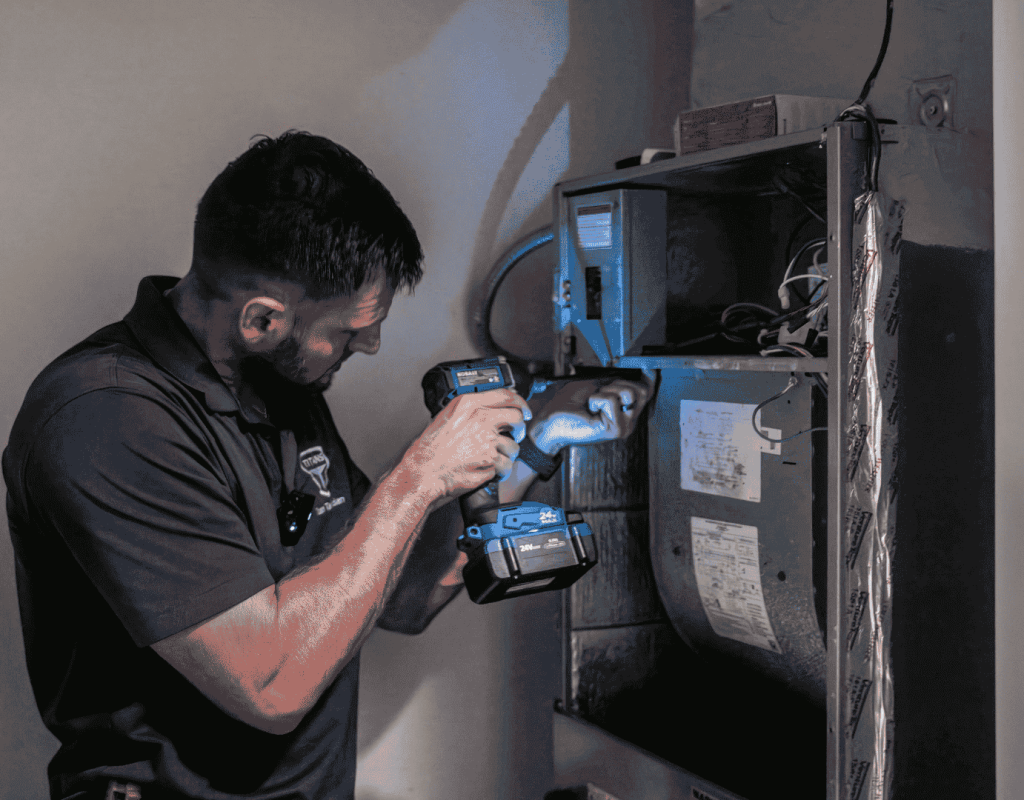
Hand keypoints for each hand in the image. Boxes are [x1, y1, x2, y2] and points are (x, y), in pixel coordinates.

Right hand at [402, 388, 531, 502]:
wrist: (423, 473)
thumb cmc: (429, 450)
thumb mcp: (446, 417)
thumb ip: (469, 410)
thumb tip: (490, 410)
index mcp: (469, 404)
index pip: (505, 395)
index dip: (520, 402)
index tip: (524, 410)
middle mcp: (481, 419)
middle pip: (517, 417)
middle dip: (518, 428)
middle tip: (513, 434)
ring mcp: (488, 440)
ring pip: (514, 446)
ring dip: (507, 454)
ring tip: (492, 458)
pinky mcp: (491, 461)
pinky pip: (507, 465)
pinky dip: (500, 471)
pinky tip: (488, 469)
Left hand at [529, 372, 654, 453]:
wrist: (551, 420)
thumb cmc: (568, 404)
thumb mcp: (596, 384)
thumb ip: (616, 379)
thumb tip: (635, 366)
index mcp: (625, 411)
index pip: (648, 391)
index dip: (648, 376)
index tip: (642, 365)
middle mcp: (628, 421)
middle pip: (642, 391)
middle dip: (620, 383)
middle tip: (600, 391)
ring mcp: (623, 427)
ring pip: (630, 394)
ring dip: (607, 391)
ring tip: (593, 401)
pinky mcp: (615, 430)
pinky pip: (612, 401)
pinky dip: (596, 399)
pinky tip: (589, 409)